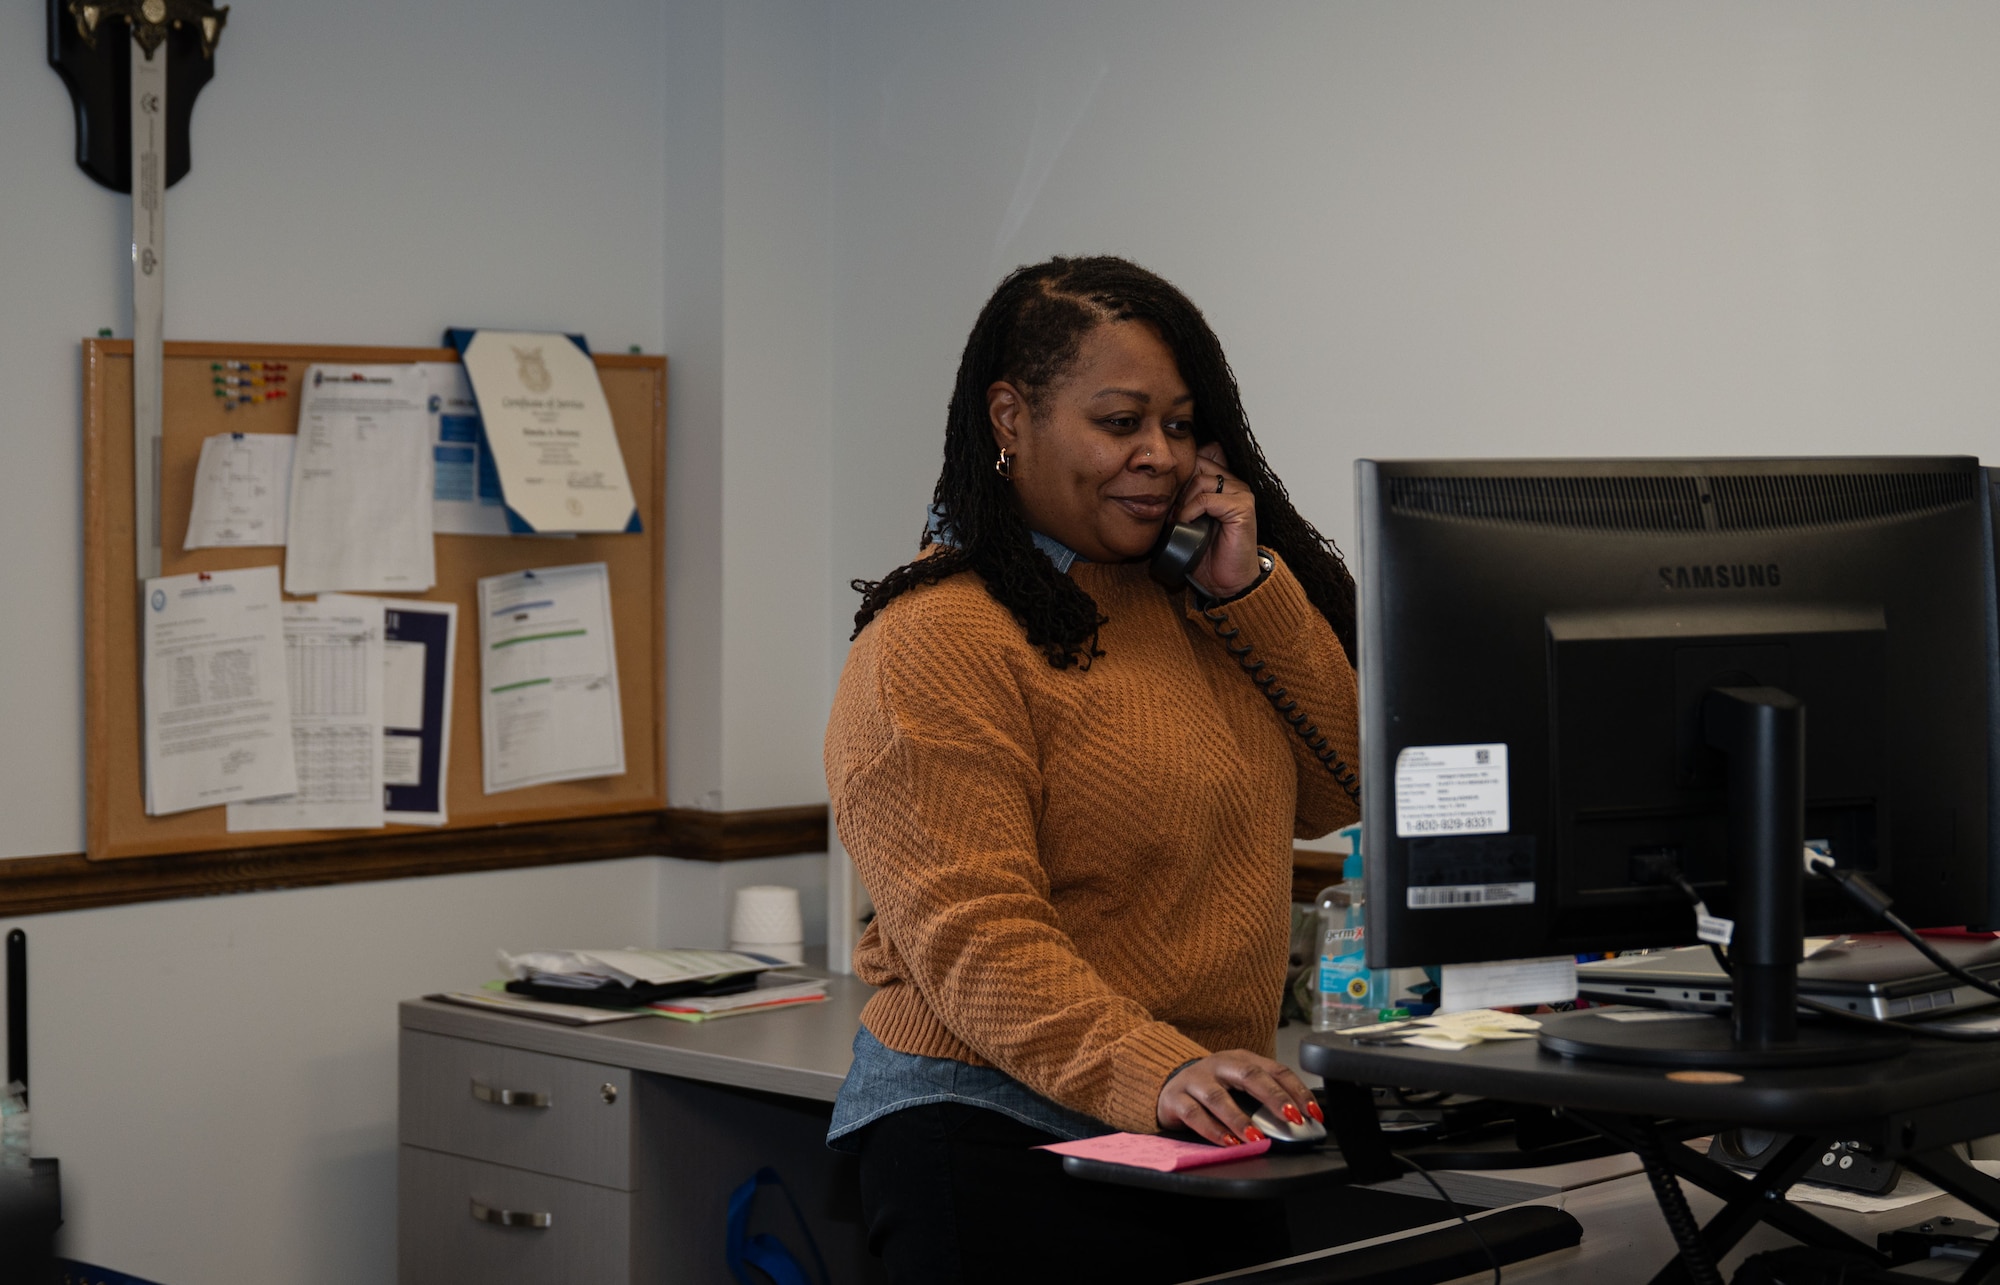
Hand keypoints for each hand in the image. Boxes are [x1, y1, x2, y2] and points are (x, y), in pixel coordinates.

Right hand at [1156, 1050, 1320, 1146]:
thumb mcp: (1239, 1086)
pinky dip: (1212, 1130)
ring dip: (1240, 1119)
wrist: (1169, 1084)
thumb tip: (1298, 1123)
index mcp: (1241, 1060)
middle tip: (1291, 1118)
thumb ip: (1263, 1100)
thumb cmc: (1212, 1087)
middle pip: (1250, 1076)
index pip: (1275, 1070)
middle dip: (1274, 1098)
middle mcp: (1219, 1065)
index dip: (1297, 1090)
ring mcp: (1195, 1080)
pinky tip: (1227, 1143)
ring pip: (1218, 1097)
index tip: (1313, 1112)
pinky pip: (1194, 1114)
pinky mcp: (1176, 1098)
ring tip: (1256, 1138)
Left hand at [1176, 443, 1259, 597]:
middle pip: (1197, 464)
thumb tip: (1157, 488)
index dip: (1179, 477)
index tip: (1169, 502)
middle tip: (1172, 511)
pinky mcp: (1242, 507)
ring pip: (1200, 480)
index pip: (1197, 460)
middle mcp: (1235, 484)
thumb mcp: (1189, 522)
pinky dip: (1190, 511)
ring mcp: (1241, 494)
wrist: (1227, 583)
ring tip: (1178, 520)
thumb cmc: (1209, 555)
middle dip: (1179, 486)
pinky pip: (1206, 498)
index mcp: (1223, 484)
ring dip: (1182, 501)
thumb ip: (1182, 501)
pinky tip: (1186, 524)